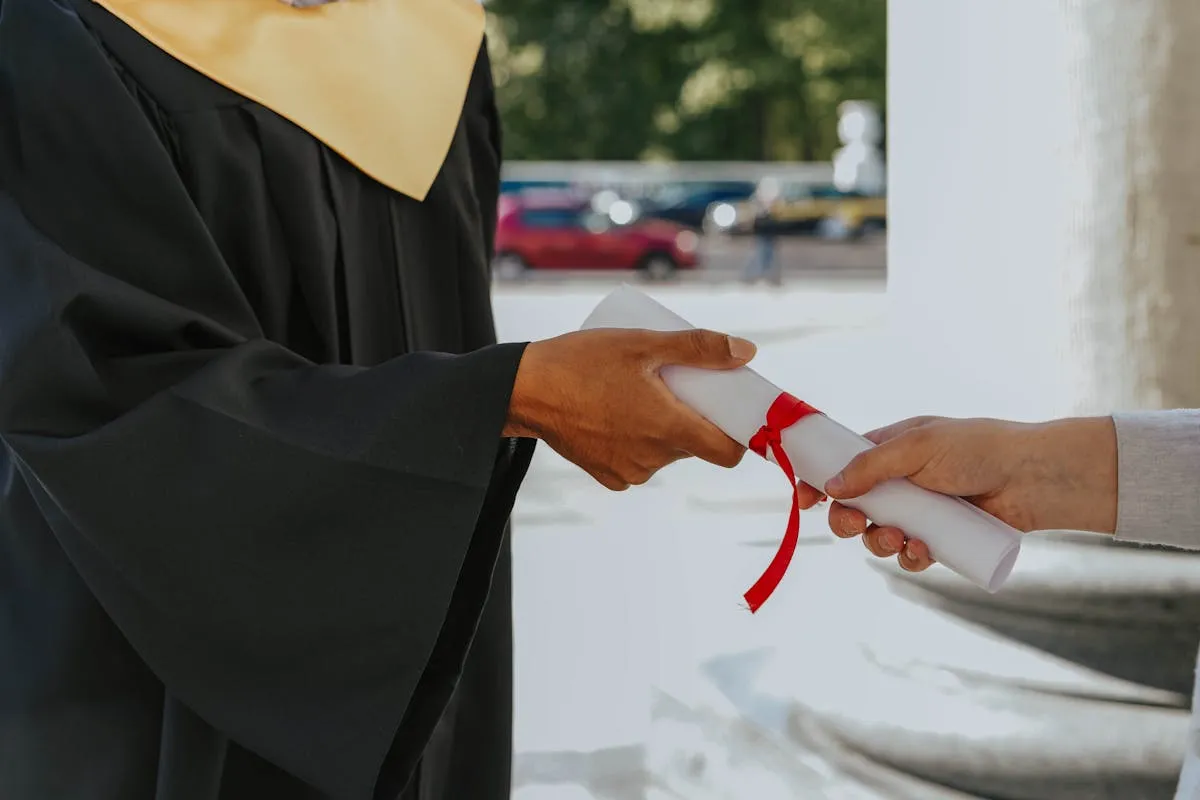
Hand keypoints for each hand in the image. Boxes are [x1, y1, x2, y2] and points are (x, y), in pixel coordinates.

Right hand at [505, 328, 758, 490]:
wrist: (525, 390)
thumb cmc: (583, 362)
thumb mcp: (643, 344)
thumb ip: (698, 348)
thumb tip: (746, 351)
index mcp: (668, 427)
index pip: (727, 452)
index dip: (738, 434)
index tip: (731, 412)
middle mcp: (652, 458)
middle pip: (694, 446)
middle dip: (691, 419)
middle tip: (670, 386)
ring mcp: (628, 471)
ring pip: (664, 453)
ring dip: (661, 430)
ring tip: (636, 397)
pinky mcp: (607, 476)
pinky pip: (638, 462)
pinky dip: (635, 442)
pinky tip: (615, 416)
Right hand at [822, 415, 1117, 571]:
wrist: (1035, 477)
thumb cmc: (980, 448)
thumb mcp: (919, 447)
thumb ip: (872, 466)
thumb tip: (830, 486)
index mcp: (890, 450)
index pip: (842, 466)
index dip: (819, 483)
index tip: (803, 501)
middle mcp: (901, 482)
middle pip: (854, 508)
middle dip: (847, 521)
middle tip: (854, 525)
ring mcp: (921, 512)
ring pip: (879, 536)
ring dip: (879, 543)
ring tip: (900, 539)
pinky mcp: (942, 538)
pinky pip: (911, 556)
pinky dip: (909, 559)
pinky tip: (922, 553)